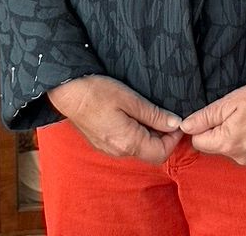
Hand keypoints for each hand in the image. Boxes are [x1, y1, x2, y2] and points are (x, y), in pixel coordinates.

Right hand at [47, 75, 182, 163]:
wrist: (67, 92)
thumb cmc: (98, 92)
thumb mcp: (130, 99)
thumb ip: (154, 114)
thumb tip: (175, 124)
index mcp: (128, 142)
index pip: (161, 153)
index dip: (174, 139)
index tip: (177, 120)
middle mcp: (119, 152)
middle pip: (151, 153)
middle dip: (164, 137)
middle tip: (167, 114)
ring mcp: (109, 150)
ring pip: (140, 149)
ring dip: (151, 135)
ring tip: (152, 113)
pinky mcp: (103, 144)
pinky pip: (127, 145)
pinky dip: (138, 135)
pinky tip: (136, 117)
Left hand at [180, 61, 245, 166]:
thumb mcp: (230, 101)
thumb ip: (205, 117)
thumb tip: (185, 127)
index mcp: (228, 143)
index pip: (199, 143)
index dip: (202, 127)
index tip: (214, 114)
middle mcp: (241, 159)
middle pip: (217, 148)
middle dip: (220, 133)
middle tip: (235, 113)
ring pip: (234, 152)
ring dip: (236, 139)